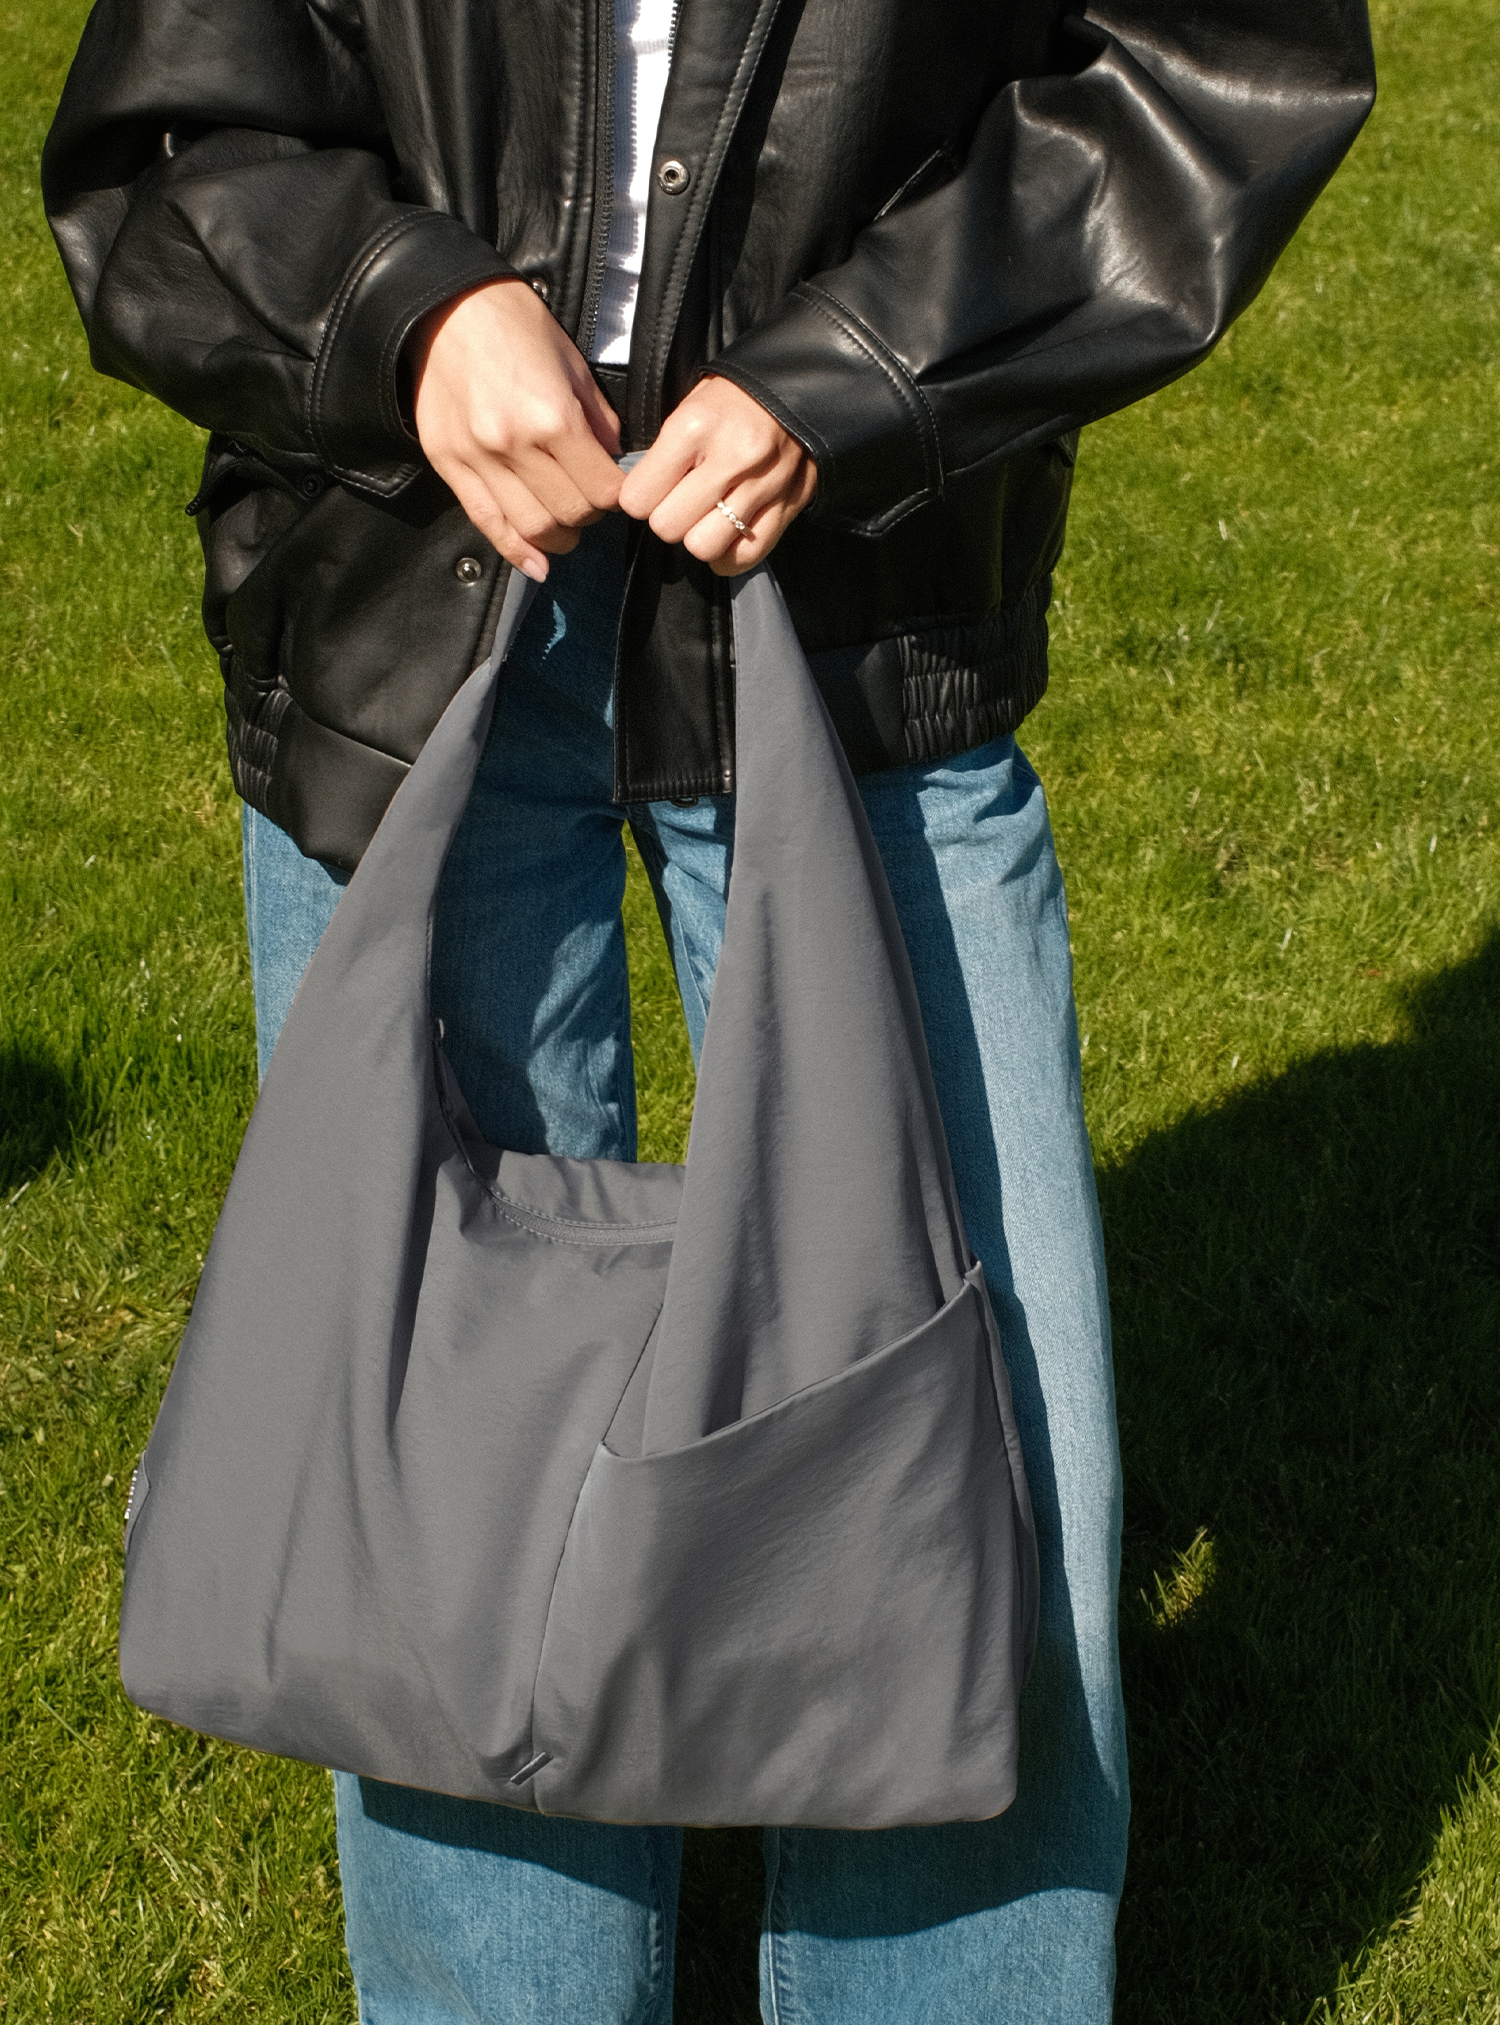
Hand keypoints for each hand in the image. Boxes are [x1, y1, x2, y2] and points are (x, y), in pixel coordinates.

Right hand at [410, 279, 622, 581]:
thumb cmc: (515, 324)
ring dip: (559, 539)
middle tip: (592, 503)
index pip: (602, 490)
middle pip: (569, 515)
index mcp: (553, 418)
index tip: (618, 490)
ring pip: (532, 529)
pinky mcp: (450, 464)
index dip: (618, 497)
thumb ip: (597, 422)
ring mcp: (478, 459)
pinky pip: (487, 523)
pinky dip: (516, 551)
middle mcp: (514, 446)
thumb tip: (614, 464)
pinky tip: (536, 564)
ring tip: (567, 528)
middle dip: (590, 517)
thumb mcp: (573, 365)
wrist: (446, 306)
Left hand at [618, 377, 815, 576]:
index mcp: (695, 427)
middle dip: (668, 520)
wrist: (804, 386)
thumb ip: (666, 455)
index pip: (638, 498)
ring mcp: (763, 485)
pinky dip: (729, 553)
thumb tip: (640, 500)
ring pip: (705, 546)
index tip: (651, 489)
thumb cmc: (735, 398)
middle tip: (680, 501)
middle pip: (669, 527)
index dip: (639, 499)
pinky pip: (745, 556)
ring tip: (706, 515)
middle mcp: (731, 458)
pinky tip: (727, 534)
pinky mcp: (790, 504)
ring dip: (699, 537)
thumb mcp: (690, 407)